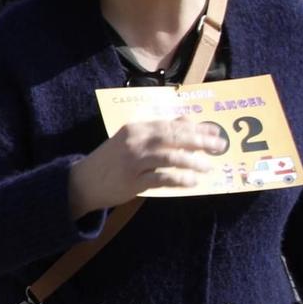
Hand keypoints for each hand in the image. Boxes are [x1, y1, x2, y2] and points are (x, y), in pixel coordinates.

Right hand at [69, 119, 218, 213]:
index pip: (170, 125)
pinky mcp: (133, 181)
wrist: (83, 182)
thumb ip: (157, 131)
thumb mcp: (131, 139)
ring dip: (193, 162)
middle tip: (219, 146)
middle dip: (200, 142)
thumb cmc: (110, 160)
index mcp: (135, 128)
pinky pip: (162, 178)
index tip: (214, 132)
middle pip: (174, 138)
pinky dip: (179, 179)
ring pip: (170, 157)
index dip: (195, 128)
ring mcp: (133, 161)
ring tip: (207, 167)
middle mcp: (135, 142)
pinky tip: (192, 182)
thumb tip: (187, 121)